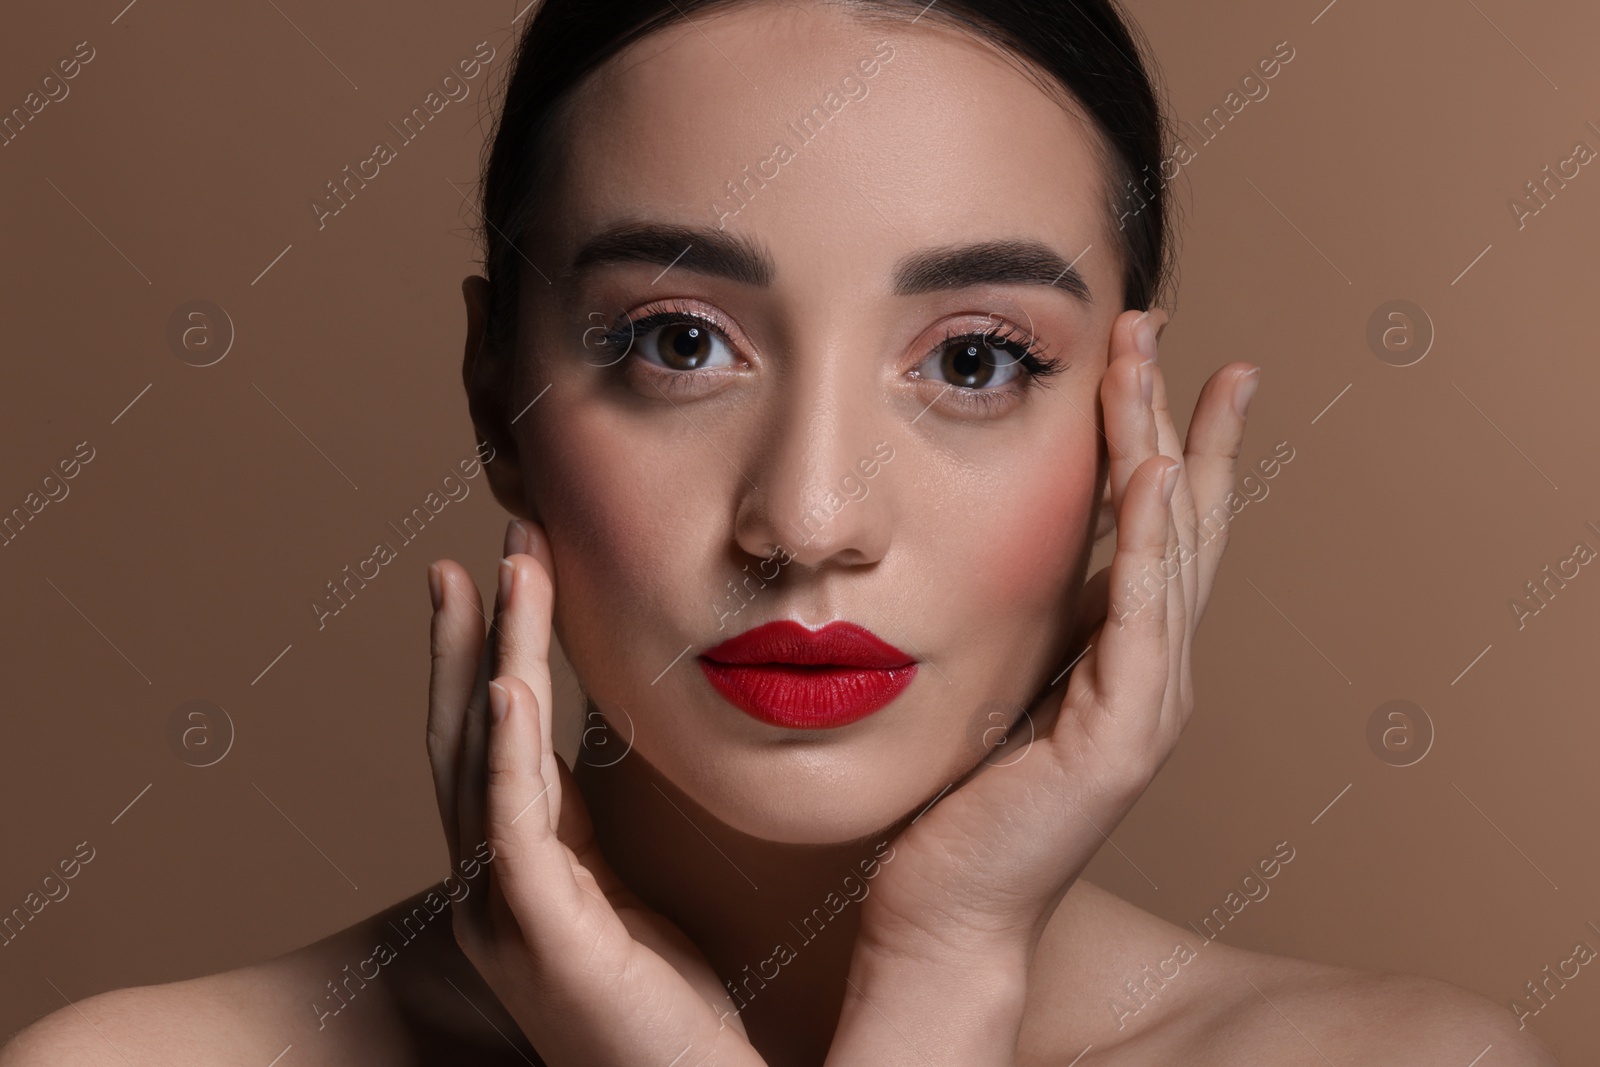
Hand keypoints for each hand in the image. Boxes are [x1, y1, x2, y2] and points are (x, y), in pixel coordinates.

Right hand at [426, 519, 766, 1065]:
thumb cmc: (671, 1020)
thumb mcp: (633, 906)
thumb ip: (604, 841)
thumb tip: (618, 760)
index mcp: (521, 872)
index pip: (492, 743)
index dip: (488, 654)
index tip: (501, 576)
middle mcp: (493, 885)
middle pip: (466, 733)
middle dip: (471, 634)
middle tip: (483, 543)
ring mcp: (506, 911)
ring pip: (485, 757)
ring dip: (495, 653)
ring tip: (508, 569)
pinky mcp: (545, 936)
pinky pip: (516, 825)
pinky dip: (505, 750)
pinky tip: (506, 680)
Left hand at [829, 310, 1258, 1063]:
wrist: (944, 908)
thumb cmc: (959, 804)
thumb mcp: (995, 679)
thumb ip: (1021, 620)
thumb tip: (994, 544)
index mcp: (1122, 656)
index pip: (1157, 526)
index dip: (1167, 438)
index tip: (1164, 359)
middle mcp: (1152, 671)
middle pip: (1179, 518)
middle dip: (1171, 414)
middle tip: (1159, 324)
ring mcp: (1149, 704)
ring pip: (1172, 549)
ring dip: (1165, 448)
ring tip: (1161, 365)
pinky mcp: (1121, 737)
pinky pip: (1141, 617)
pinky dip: (1150, 542)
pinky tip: (1152, 473)